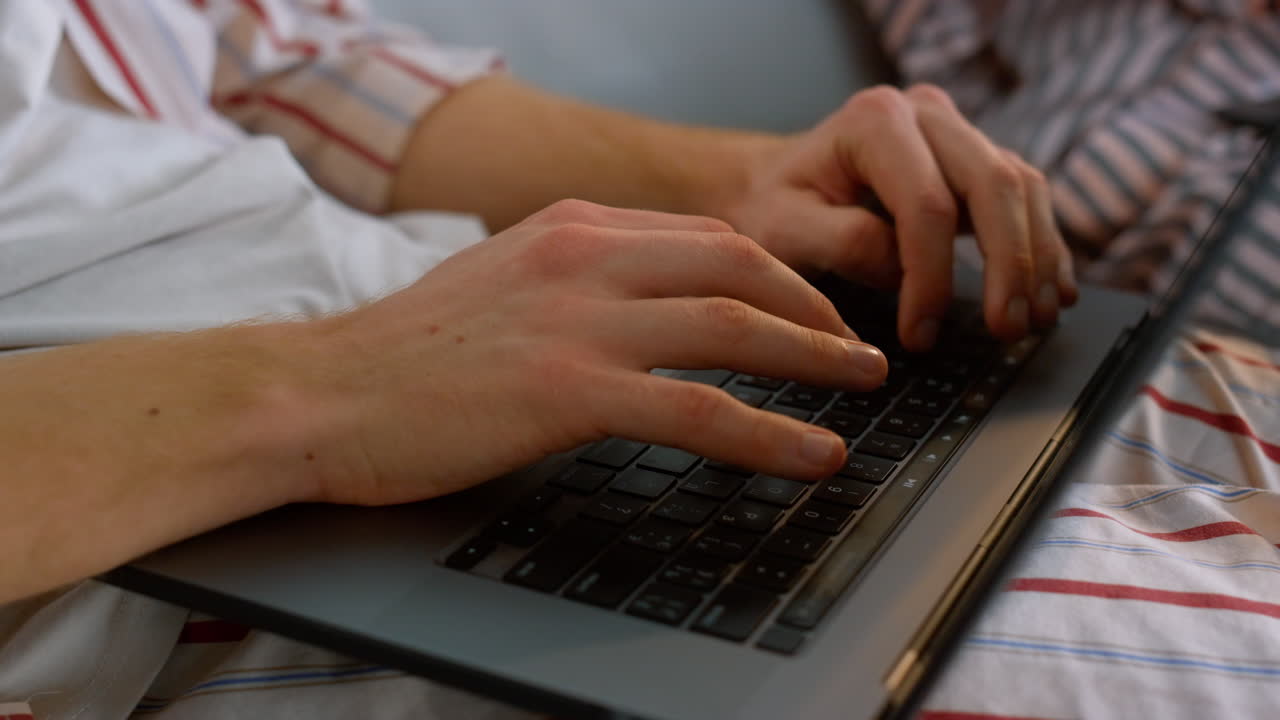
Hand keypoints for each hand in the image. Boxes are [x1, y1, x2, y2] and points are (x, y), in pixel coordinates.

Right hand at [300, 200, 886, 505]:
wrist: (319, 394)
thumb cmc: (404, 356)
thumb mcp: (500, 288)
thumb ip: (575, 284)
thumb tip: (642, 309)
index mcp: (570, 230)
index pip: (704, 235)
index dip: (775, 273)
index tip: (810, 307)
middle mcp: (584, 258)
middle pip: (739, 263)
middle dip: (814, 306)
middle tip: (858, 347)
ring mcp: (579, 320)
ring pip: (735, 325)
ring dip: (815, 358)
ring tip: (862, 387)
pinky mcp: (567, 388)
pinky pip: (699, 407)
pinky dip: (770, 432)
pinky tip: (812, 452)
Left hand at [723, 84, 1078, 350]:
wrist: (773, 186)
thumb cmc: (775, 208)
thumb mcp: (783, 229)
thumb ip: (840, 243)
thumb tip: (902, 270)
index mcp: (875, 120)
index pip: (926, 203)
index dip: (932, 275)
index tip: (920, 334)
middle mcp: (926, 113)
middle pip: (992, 185)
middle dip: (1009, 265)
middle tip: (1007, 329)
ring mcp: (957, 132)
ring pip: (1022, 188)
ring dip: (1036, 258)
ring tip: (1036, 320)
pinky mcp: (976, 160)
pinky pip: (1026, 198)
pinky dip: (1043, 246)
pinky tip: (1053, 291)